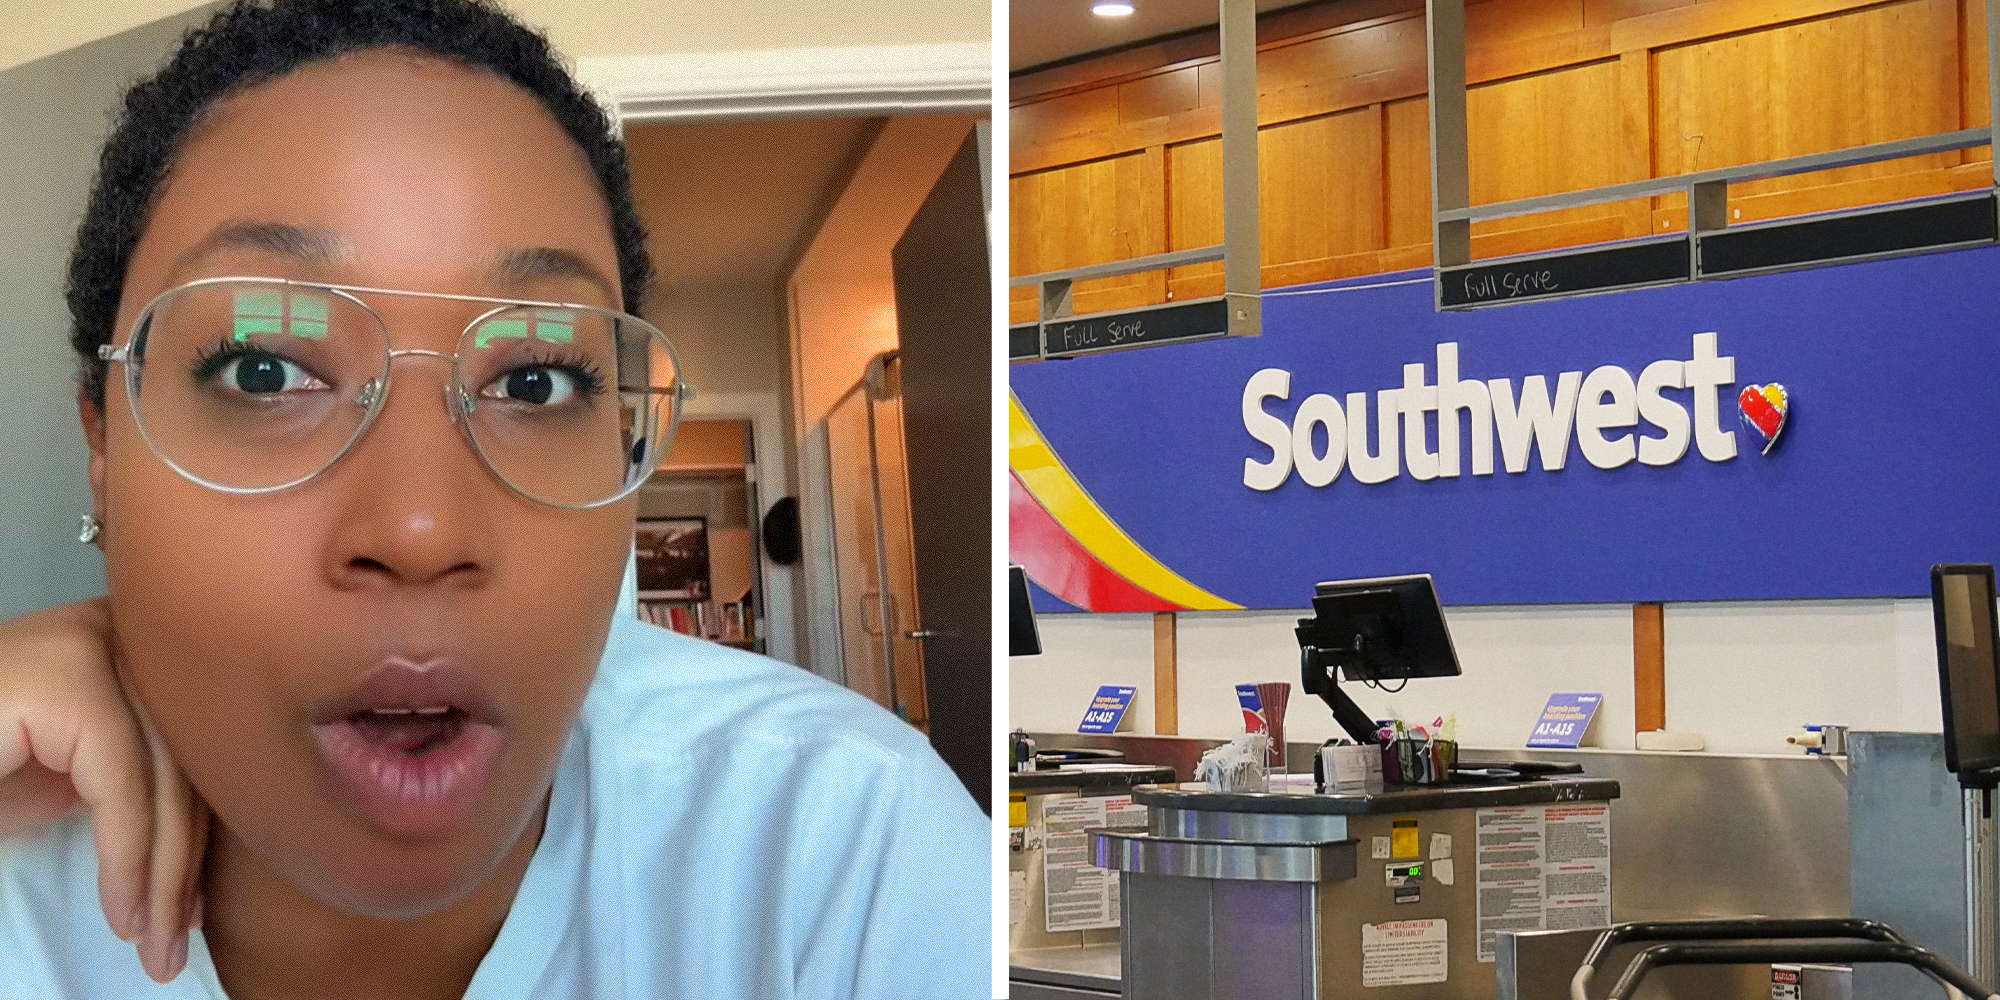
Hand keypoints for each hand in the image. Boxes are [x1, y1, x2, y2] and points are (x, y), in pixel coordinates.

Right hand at [0, 597, 209, 982]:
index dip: (199, 837)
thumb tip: (200, 848)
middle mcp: (122, 629)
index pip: (195, 748)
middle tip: (172, 944)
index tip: (192, 912)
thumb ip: (138, 782)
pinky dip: (126, 857)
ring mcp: (95, 645)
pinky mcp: (68, 680)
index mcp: (136, 644)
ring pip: (163, 776)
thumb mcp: (74, 772)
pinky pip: (122, 782)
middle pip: (186, 762)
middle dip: (183, 866)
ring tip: (151, 941)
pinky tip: (121, 909)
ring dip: (161, 876)